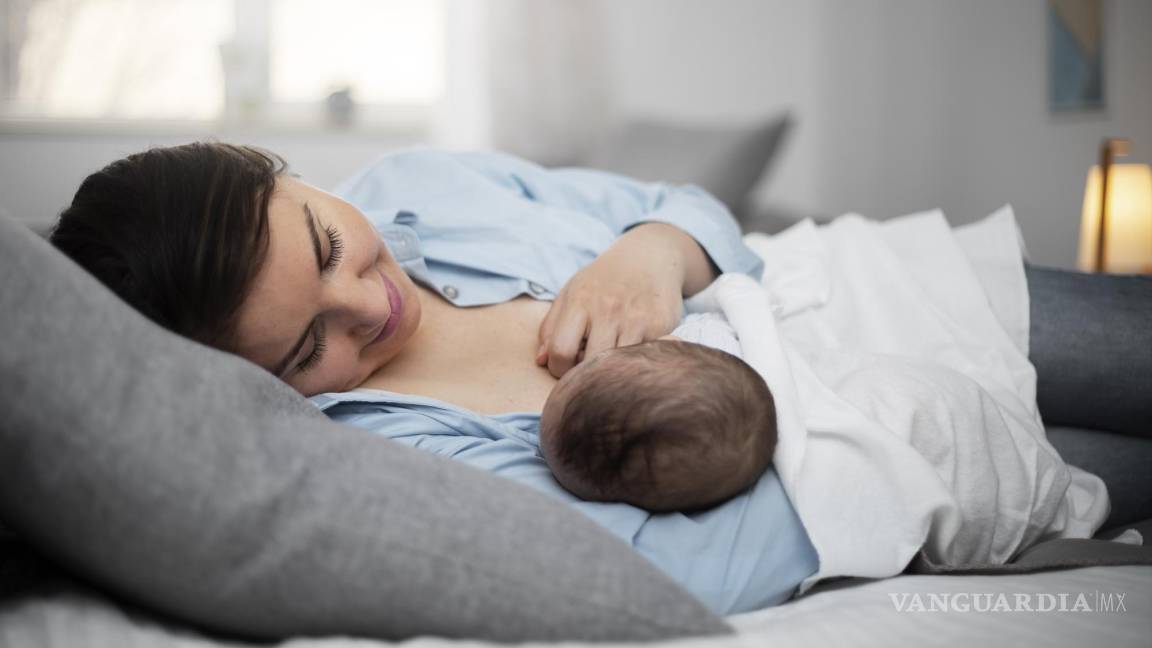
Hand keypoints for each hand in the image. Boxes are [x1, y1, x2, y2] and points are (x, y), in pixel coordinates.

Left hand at [536, 223, 713, 377]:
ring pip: (617, 366)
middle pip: (590, 363)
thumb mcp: (570, 293)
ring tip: (609, 358)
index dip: (559, 368)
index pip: (561, 350)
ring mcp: (637, 319)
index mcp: (580, 300)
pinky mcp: (661, 327)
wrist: (650, 258)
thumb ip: (550, 327)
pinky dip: (633, 362)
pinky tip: (631, 350)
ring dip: (611, 370)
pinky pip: (640, 359)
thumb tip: (541, 361)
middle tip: (589, 366)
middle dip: (586, 373)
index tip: (566, 367)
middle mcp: (608, 309)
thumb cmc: (603, 280)